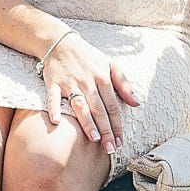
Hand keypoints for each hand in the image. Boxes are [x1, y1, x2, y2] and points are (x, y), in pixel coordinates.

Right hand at [42, 32, 139, 154]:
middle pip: (99, 109)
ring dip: (87, 122)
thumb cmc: (88, 57)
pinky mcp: (53, 83)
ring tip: (94, 138)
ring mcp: (70, 82)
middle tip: (110, 148)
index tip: (120, 142)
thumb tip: (137, 103)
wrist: (61, 42)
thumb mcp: (110, 64)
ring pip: (80, 104)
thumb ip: (124, 84)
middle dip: (106, 130)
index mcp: (103, 78)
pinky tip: (57, 122)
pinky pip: (52, 97)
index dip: (117, 125)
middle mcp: (87, 82)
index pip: (113, 106)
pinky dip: (54, 109)